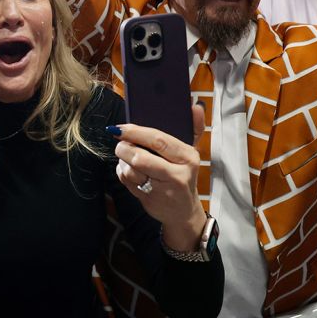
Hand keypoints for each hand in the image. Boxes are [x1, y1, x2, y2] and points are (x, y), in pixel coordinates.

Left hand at [112, 104, 207, 251]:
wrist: (183, 211)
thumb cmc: (183, 174)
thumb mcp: (191, 152)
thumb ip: (194, 127)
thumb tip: (196, 106)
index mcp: (188, 157)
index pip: (158, 140)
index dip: (136, 132)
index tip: (120, 128)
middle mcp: (177, 174)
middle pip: (140, 157)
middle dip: (124, 147)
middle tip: (120, 142)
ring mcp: (163, 189)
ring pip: (131, 170)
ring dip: (122, 161)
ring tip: (126, 156)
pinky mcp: (149, 200)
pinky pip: (127, 181)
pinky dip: (122, 172)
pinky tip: (128, 169)